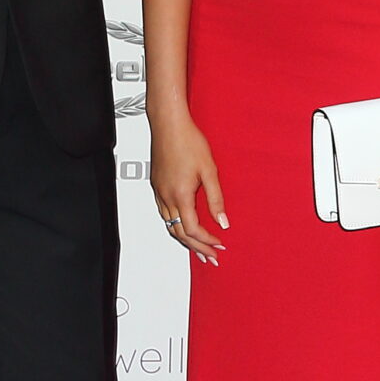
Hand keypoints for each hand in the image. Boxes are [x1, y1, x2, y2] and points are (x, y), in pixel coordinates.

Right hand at [151, 113, 227, 261]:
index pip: (192, 230)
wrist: (168, 123)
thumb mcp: (209, 171)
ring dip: (184, 238)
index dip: (207, 241)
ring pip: (169, 224)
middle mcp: (166, 196)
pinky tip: (182, 224)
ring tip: (197, 247)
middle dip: (196, 248)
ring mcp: (159, 191)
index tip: (219, 245)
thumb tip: (223, 221)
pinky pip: (164, 213)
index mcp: (180, 195)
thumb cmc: (188, 140)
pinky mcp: (156, 185)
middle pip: (179, 233)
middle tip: (210, 257)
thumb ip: (216, 199)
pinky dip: (174, 224)